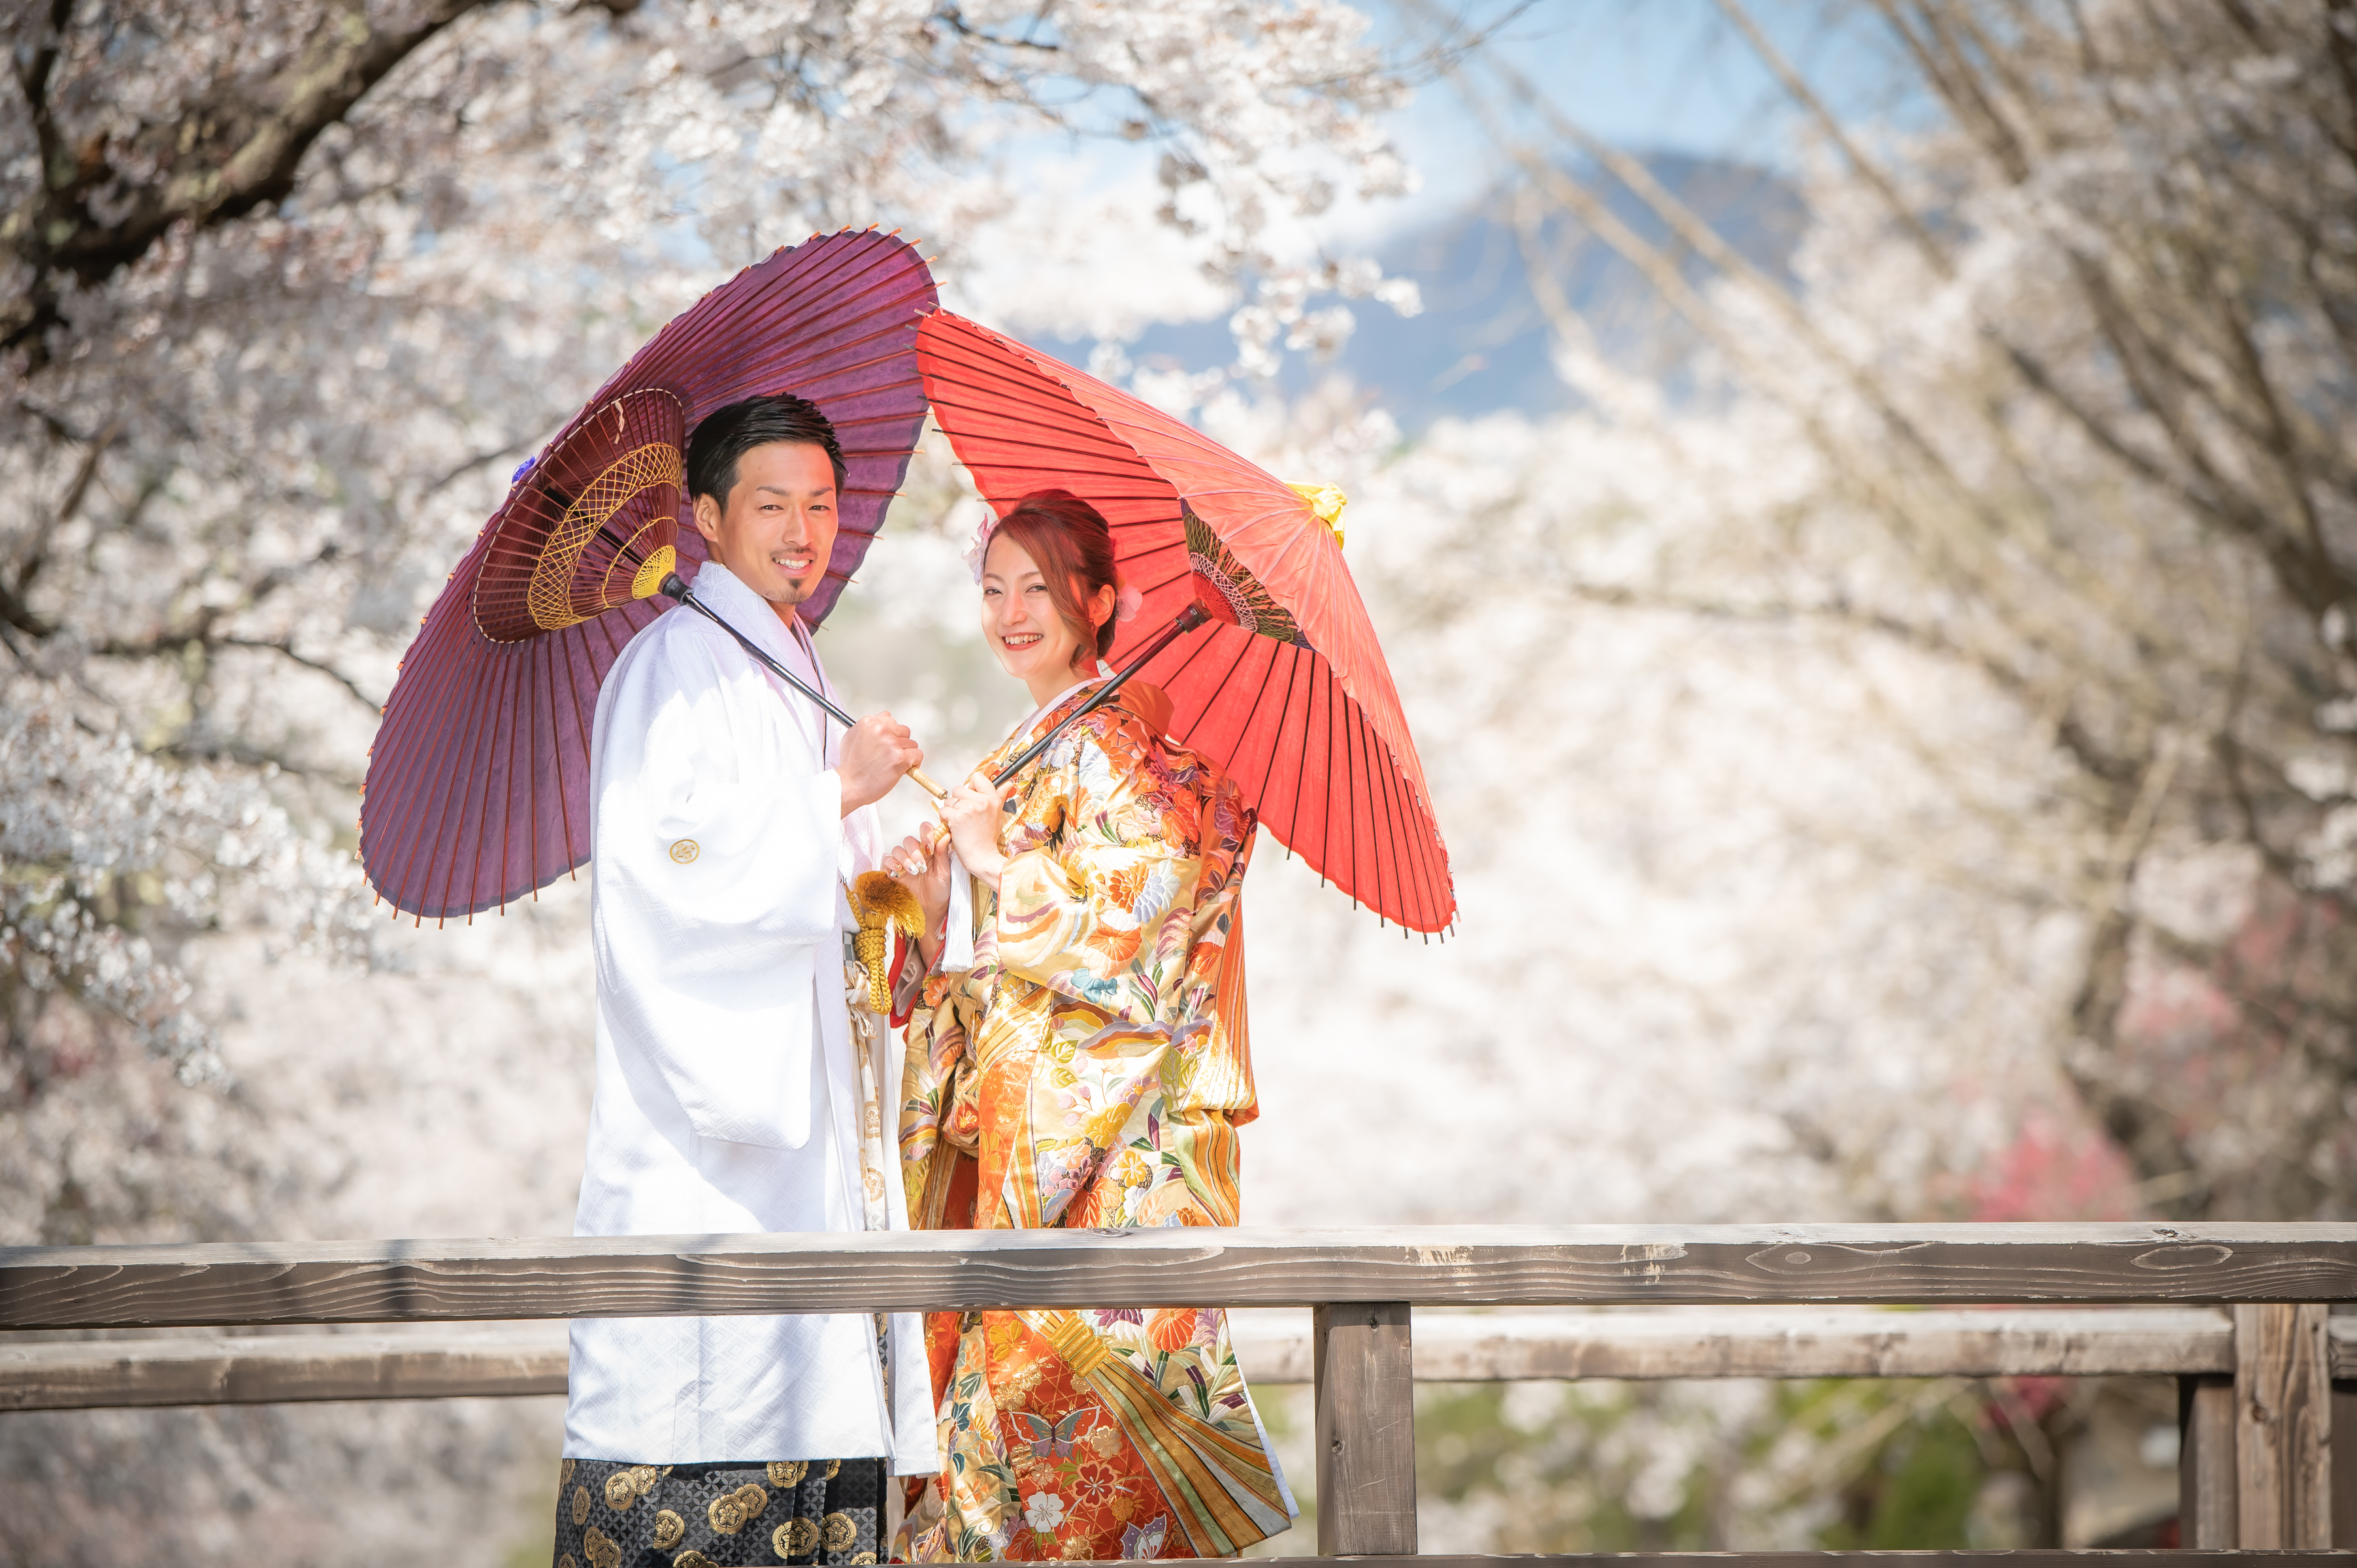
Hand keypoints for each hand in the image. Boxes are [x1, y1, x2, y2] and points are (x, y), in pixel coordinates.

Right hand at [837, 711, 921, 814]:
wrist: (849, 785)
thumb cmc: (850, 765)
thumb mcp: (852, 737)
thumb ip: (869, 726)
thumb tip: (885, 717)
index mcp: (869, 722)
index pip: (891, 720)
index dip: (890, 735)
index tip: (886, 745)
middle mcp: (881, 730)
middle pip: (904, 731)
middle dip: (900, 744)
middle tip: (889, 756)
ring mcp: (891, 743)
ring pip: (911, 744)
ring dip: (905, 755)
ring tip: (892, 765)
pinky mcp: (900, 757)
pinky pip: (918, 754)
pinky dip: (914, 763)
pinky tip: (903, 769)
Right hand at [884, 824, 952, 949]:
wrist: (930, 909)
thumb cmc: (939, 891)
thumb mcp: (944, 873)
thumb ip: (943, 854)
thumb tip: (945, 835)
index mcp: (930, 850)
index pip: (925, 831)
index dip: (925, 834)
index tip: (929, 847)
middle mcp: (916, 853)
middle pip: (909, 840)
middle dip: (914, 851)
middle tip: (921, 866)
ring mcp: (904, 862)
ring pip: (898, 849)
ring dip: (905, 859)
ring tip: (914, 872)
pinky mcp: (894, 872)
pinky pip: (887, 860)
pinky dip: (892, 864)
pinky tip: (900, 873)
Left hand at [941, 771, 1015, 888]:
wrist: (982, 857)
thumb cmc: (988, 839)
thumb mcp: (998, 815)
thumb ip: (1000, 797)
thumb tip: (1007, 784)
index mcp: (992, 799)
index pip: (977, 778)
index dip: (971, 787)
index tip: (971, 798)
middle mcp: (982, 801)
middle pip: (959, 789)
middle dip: (958, 802)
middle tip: (965, 816)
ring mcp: (969, 808)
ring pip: (949, 800)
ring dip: (950, 811)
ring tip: (960, 822)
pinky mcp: (957, 817)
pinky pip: (943, 811)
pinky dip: (945, 820)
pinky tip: (954, 827)